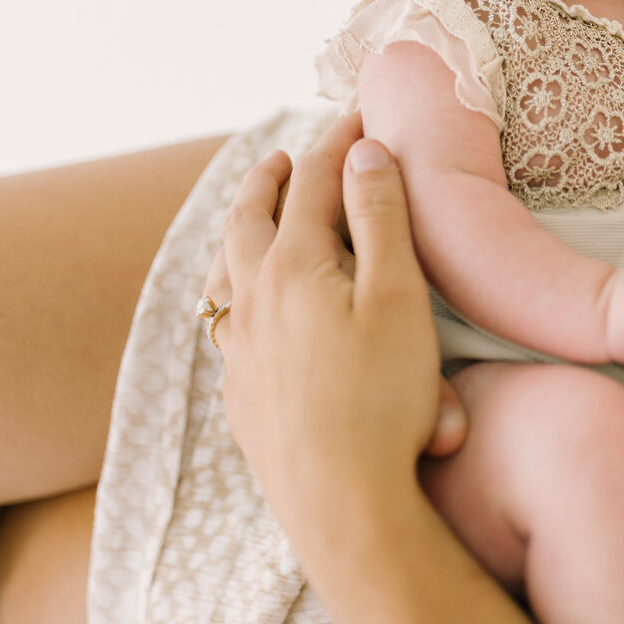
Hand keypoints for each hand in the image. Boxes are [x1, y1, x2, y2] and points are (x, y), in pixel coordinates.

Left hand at [202, 118, 465, 564]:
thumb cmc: (383, 400)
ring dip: (240, 231)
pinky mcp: (241, 395)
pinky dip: (235, 289)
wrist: (343, 507)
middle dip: (270, 178)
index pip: (313, 182)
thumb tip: (362, 152)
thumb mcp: (398, 297)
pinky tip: (246, 309)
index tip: (362, 115)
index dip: (340, 142)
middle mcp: (251, 301)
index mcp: (291, 266)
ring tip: (253, 218)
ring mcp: (239, 352)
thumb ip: (379, 217)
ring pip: (225, 270)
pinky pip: (225, 321)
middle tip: (286, 155)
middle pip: (250, 218)